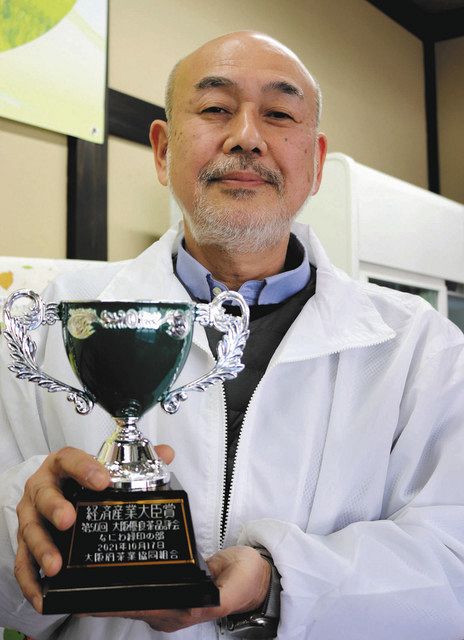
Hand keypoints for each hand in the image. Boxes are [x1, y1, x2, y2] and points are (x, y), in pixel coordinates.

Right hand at [15, 444, 173, 612]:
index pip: (69, 459)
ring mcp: (30, 516)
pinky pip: (23, 563)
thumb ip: (135, 461)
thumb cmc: (78, 481)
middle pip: (44, 495)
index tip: (102, 480)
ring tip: (56, 565)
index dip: (84, 468)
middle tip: (69, 520)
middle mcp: (41, 488)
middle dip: (55, 508)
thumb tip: (166, 453)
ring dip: (43, 548)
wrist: (52, 495)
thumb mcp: (102, 468)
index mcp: (61, 465)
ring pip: (30, 530)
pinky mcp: (25, 543)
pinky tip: (43, 594)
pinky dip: (30, 581)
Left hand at [89, 545, 270, 631]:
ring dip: (112, 588)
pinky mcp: (173, 584)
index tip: (89, 599)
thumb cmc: (246, 582)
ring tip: (87, 576)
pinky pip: (145, 584)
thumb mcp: (234, 590)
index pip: (141, 608)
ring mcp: (170, 598)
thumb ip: (218, 597)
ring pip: (134, 595)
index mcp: (181, 611)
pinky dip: (128, 579)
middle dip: (104, 596)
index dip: (114, 603)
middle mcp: (171, 609)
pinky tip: (115, 569)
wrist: (257, 575)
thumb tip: (206, 599)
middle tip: (78, 583)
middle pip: (130, 603)